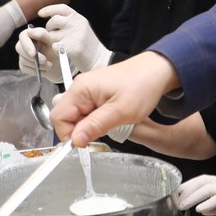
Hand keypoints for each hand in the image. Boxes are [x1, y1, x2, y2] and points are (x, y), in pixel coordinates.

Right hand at [15, 25, 54, 79]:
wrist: (60, 63)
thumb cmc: (57, 49)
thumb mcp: (53, 40)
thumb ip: (42, 34)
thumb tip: (30, 31)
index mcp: (32, 34)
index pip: (23, 36)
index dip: (26, 45)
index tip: (33, 53)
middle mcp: (25, 43)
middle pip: (19, 48)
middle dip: (32, 57)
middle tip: (45, 61)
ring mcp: (23, 54)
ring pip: (23, 60)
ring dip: (36, 65)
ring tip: (49, 65)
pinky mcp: (24, 64)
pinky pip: (24, 68)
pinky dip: (35, 71)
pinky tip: (44, 70)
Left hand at [35, 3, 109, 73]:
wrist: (100, 60)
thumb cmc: (88, 45)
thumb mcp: (81, 28)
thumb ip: (69, 22)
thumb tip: (50, 18)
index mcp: (79, 18)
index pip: (61, 8)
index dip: (49, 9)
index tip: (40, 13)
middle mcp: (76, 24)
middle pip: (53, 21)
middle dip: (49, 27)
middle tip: (52, 34)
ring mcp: (74, 35)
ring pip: (52, 35)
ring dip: (52, 40)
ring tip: (60, 45)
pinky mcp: (72, 47)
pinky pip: (55, 46)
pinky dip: (55, 50)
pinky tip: (62, 52)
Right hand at [53, 51, 180, 146]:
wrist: (156, 72)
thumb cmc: (142, 86)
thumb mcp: (120, 112)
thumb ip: (95, 126)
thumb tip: (75, 140)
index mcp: (81, 89)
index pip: (59, 117)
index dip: (68, 134)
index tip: (85, 143)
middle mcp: (80, 88)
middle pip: (65, 117)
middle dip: (79, 130)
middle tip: (101, 132)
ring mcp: (86, 90)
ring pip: (76, 117)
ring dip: (89, 126)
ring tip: (110, 122)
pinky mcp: (94, 94)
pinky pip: (86, 113)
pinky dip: (95, 120)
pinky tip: (110, 119)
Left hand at [178, 175, 215, 215]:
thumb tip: (203, 210)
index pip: (201, 181)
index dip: (188, 186)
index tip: (176, 194)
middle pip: (201, 182)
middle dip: (186, 190)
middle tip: (174, 200)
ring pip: (207, 188)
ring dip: (193, 197)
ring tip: (182, 205)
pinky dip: (209, 202)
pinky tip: (200, 209)